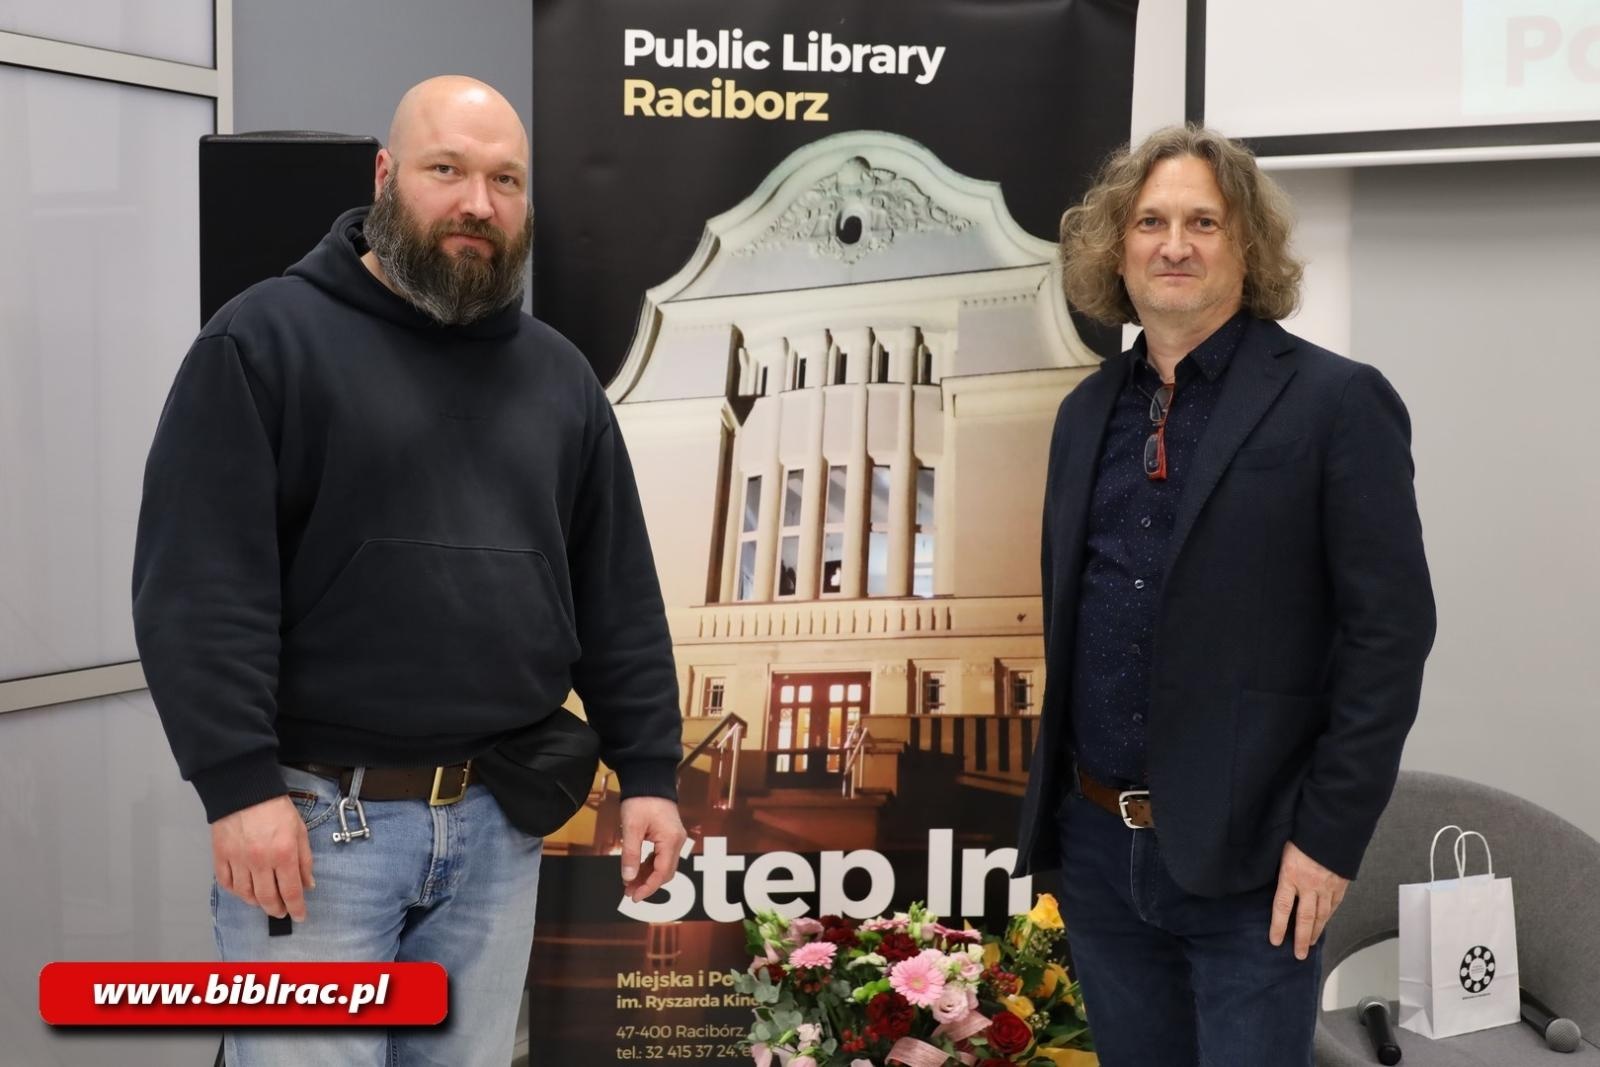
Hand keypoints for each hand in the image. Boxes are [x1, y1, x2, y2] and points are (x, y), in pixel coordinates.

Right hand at [210, 795, 314, 920]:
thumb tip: (308, 884)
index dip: (296, 908)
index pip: (291, 891)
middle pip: (267, 898)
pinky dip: (236, 892)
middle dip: (276, 910)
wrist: (246, 790)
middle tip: (282, 912)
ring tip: (264, 902)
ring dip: (257, 903)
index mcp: (283, 853)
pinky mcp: (221, 856)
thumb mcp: (300, 831)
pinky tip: (244, 890)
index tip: (299, 916)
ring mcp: (238, 860)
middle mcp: (260, 861)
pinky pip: (227, 883)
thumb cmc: (275, 808)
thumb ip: (305, 860)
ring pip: (246, 895)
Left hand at [618, 796, 686, 902]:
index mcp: (670, 840)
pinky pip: (662, 856)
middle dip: (648, 884)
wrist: (649, 780)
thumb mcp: (631, 828)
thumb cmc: (641, 801)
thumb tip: (628, 878)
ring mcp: (675, 838)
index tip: (633, 897)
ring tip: (629, 883)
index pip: (662, 873)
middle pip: (665, 872)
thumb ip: (631, 855)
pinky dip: (650, 866)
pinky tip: (637, 869)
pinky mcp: (669, 835)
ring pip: (664, 866)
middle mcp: (677, 842)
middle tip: (628, 892)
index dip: (648, 888)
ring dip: (648, 876)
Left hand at [1269, 840, 1348, 959]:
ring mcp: (1327, 886)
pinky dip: (1329, 916)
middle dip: (1301, 938)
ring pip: (1322, 915)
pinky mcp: (1340, 884)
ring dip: (1316, 931)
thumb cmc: (1301, 833)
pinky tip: (1325, 923)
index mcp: (1291, 875)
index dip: (1278, 926)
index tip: (1275, 941)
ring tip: (1311, 944)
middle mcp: (1310, 884)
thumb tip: (1274, 882)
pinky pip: (1334, 905)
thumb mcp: (1281, 849)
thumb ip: (1280, 869)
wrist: (1332, 825)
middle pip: (1305, 918)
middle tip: (1299, 955)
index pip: (1282, 907)